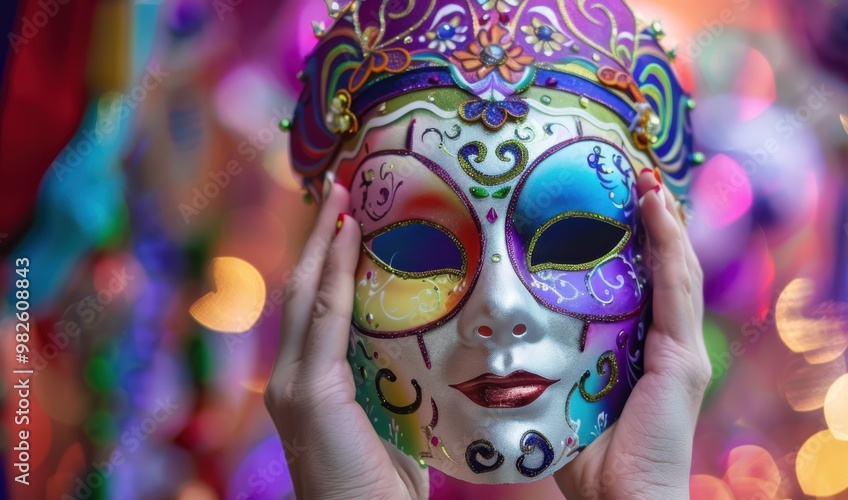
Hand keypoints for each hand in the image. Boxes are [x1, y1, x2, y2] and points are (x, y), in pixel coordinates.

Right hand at [264, 179, 427, 499]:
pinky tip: (348, 234)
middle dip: (317, 237)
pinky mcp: (308, 393)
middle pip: (300, 292)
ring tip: (340, 194)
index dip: (323, 262)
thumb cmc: (386, 491)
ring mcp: (291, 386)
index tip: (344, 219)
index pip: (312, 312)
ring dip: (323, 239)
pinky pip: (326, 316)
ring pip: (306, 294)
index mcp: (307, 387)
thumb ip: (393, 385)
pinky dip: (336, 270)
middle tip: (336, 187)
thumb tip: (424, 345)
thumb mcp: (391, 425)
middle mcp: (287, 380)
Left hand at [554, 169, 709, 498]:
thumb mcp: (562, 394)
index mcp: (642, 350)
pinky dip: (669, 243)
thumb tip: (504, 329)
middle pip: (665, 268)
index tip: (612, 198)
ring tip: (642, 177)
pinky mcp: (684, 358)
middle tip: (628, 173)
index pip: (643, 283)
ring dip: (662, 219)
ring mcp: (682, 349)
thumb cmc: (587, 457)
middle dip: (651, 220)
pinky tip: (656, 207)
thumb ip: (549, 360)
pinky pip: (677, 289)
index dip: (635, 240)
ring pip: (677, 269)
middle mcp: (669, 344)